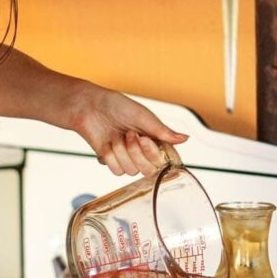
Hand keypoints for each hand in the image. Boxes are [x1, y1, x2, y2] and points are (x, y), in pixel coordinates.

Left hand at [71, 84, 187, 175]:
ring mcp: (127, 158)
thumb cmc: (117, 106)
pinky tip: (107, 143)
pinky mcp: (112, 162)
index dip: (153, 152)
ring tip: (115, 135)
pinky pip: (116, 170)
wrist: (90, 107)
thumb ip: (163, 131)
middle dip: (136, 153)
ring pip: (131, 171)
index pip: (163, 159)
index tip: (144, 137)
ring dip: (121, 151)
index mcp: (154, 139)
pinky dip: (110, 155)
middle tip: (128, 134)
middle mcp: (143, 151)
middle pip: (148, 170)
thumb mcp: (142, 116)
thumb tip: (185, 138)